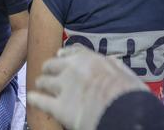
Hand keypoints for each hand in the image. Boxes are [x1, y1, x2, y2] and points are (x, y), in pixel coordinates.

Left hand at [27, 45, 147, 129]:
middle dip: (50, 69)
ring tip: (40, 86)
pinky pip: (40, 100)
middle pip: (52, 64)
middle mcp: (73, 69)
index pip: (73, 51)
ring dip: (41, 83)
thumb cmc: (131, 96)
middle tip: (48, 74)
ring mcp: (64, 87)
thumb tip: (110, 59)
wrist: (125, 113)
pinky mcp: (58, 107)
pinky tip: (32, 98)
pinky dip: (35, 99)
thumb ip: (114, 65)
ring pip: (43, 81)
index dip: (64, 54)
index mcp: (91, 59)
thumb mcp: (126, 73)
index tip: (59, 56)